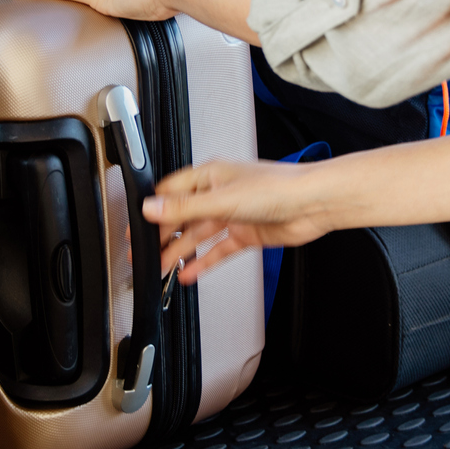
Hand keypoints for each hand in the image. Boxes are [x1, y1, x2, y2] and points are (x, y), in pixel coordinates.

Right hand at [144, 158, 337, 282]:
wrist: (313, 204)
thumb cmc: (277, 187)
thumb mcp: (222, 199)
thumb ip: (184, 208)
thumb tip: (151, 208)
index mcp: (210, 176)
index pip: (171, 193)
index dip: (152, 211)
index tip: (136, 228)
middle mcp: (219, 194)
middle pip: (182, 217)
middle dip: (162, 236)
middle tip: (144, 255)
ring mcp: (232, 215)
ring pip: (198, 236)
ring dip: (180, 252)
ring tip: (162, 269)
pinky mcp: (245, 234)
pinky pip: (218, 250)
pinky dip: (204, 262)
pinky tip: (190, 273)